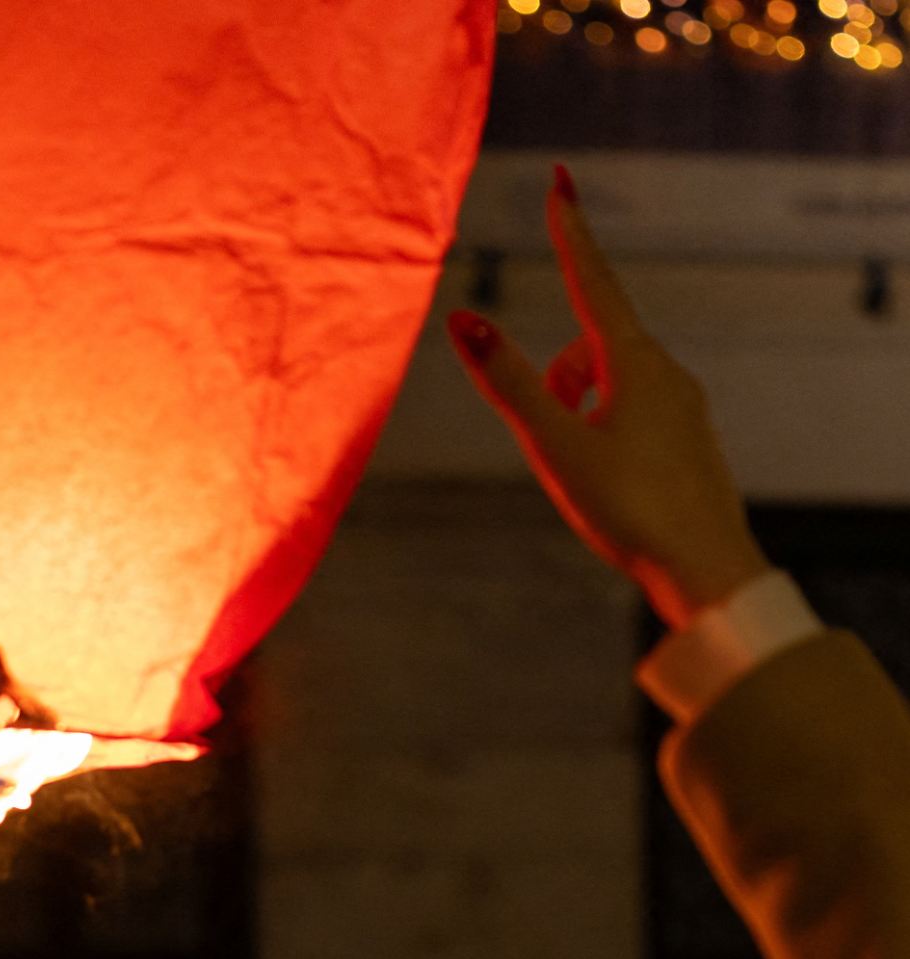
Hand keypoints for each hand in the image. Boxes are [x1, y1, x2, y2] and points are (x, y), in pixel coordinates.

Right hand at [445, 165, 767, 629]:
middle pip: (592, 346)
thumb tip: (463, 320)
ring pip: (612, 384)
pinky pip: (634, 415)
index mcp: (633, 363)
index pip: (592, 281)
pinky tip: (609, 486)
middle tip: (551, 444)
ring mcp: (683, 407)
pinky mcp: (690, 442)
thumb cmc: (628, 509)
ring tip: (576, 473)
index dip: (570, 232)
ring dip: (578, 411)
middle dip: (557, 377)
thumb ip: (509, 384)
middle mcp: (666, 373)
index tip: (560, 181)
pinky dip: (604, 432)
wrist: (704, 568)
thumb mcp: (555, 447)